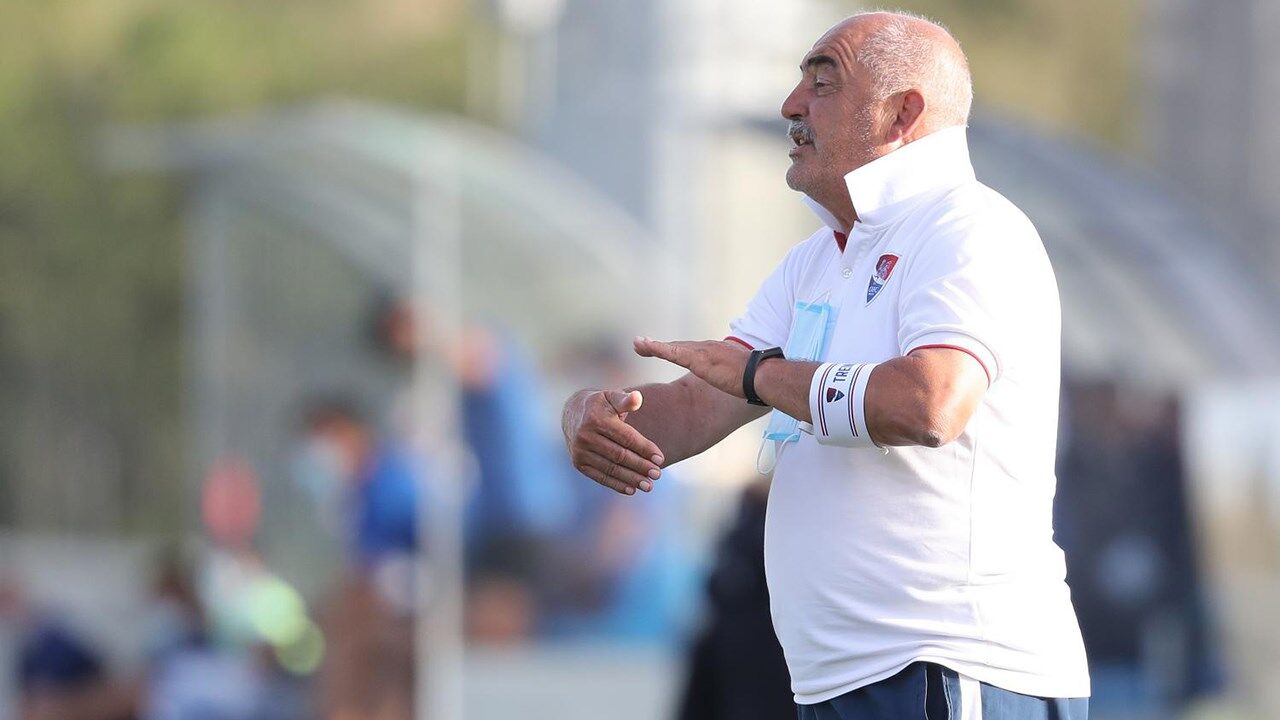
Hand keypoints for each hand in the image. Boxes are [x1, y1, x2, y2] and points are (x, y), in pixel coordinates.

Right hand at [562, 389, 664, 494]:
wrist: (572, 413)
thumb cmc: (601, 405)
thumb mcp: (611, 396)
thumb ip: (625, 399)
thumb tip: (637, 398)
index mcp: (596, 419)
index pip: (626, 437)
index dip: (644, 448)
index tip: (660, 458)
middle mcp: (586, 436)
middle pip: (619, 455)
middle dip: (640, 466)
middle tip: (658, 474)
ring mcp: (580, 452)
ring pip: (611, 468)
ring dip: (631, 479)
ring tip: (648, 485)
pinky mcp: (578, 463)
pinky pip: (600, 477)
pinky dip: (616, 485)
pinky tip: (632, 489)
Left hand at [633, 337, 749, 398]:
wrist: (762, 376)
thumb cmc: (757, 379)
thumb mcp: (741, 377)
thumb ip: (734, 376)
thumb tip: (737, 382)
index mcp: (716, 352)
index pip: (691, 350)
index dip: (674, 350)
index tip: (661, 350)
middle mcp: (707, 348)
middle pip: (678, 346)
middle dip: (658, 346)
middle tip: (640, 343)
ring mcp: (703, 352)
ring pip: (673, 347)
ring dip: (653, 346)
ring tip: (637, 343)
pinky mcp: (699, 359)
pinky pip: (673, 352)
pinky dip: (658, 348)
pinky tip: (645, 346)